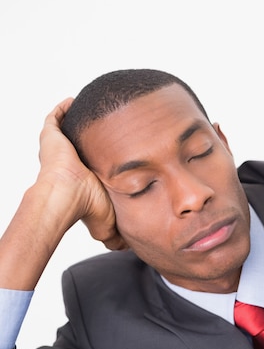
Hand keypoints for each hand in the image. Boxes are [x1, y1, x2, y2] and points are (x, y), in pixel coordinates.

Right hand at [37, 99, 126, 249]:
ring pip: (71, 130)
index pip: (93, 165)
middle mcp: (70, 161)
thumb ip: (117, 234)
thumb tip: (127, 247)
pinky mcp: (51, 135)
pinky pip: (56, 116)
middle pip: (83, 146)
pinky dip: (65, 107)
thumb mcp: (109, 222)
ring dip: (82, 121)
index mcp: (82, 178)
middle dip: (96, 138)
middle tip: (115, 126)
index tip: (123, 152)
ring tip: (100, 111)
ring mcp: (59, 148)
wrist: (65, 196)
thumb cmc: (85, 208)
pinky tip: (76, 100)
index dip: (106, 159)